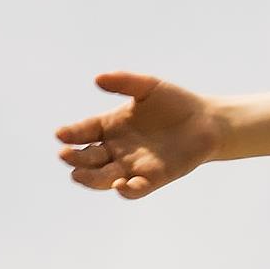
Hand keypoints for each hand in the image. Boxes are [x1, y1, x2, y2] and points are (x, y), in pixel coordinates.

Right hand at [56, 72, 223, 198]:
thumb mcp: (149, 87)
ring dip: (90, 179)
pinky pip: (135, 190)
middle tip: (65, 154)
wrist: (208, 121)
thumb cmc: (175, 103)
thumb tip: (98, 78)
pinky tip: (122, 185)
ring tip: (79, 174)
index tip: (61, 134)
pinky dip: (127, 190)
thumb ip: (125, 82)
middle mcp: (116, 149)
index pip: (82, 132)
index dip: (71, 134)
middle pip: (88, 158)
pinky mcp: (153, 178)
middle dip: (75, 158)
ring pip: (103, 178)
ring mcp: (132, 166)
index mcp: (109, 126)